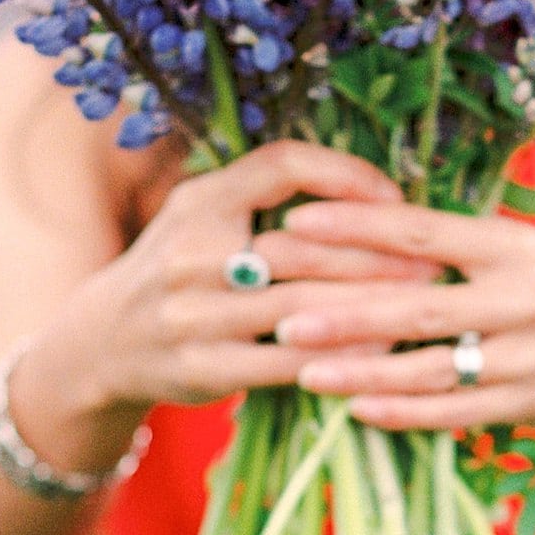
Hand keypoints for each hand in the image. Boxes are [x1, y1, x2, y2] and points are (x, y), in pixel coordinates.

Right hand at [57, 144, 437, 418]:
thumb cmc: (176, 270)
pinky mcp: (205, 369)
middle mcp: (192, 252)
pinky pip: (287, 362)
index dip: (345, 176)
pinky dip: (339, 355)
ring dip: (369, 305)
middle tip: (433, 260)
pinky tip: (380, 351)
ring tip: (420, 305)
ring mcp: (194, 314)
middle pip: (302, 244)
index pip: (279, 166)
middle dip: (377, 252)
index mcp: (201, 201)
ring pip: (301, 305)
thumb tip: (368, 190)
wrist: (101, 343)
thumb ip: (262, 194)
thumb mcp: (203, 213)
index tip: (395, 197)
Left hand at [269, 197, 534, 429]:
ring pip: (435, 369)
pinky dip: (407, 414)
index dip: (358, 225)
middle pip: (420, 305)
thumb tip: (361, 221)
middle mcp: (525, 299)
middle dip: (345, 310)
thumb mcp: (520, 249)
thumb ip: (452, 244)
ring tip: (304, 370)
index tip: (296, 220)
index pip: (423, 230)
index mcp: (514, 247)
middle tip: (279, 310)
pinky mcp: (532, 407)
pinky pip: (459, 413)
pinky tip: (358, 410)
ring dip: (365, 371)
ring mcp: (530, 358)